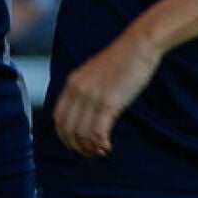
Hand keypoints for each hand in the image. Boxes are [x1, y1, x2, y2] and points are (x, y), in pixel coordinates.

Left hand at [51, 31, 162, 157]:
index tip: (78, 145)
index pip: (58, 117)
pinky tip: (107, 146)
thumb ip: (86, 91)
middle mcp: (77, 90)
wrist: (138, 45)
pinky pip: (97, 131)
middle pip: (67, 129)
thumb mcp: (95, 75)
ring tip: (101, 150)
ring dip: (90, 148)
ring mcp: (92, 96)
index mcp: (72, 83)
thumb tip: (85, 114)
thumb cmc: (122, 61)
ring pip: (81, 133)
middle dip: (77, 146)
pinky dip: (100, 143)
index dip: (65, 136)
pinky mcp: (109, 101)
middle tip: (91, 152)